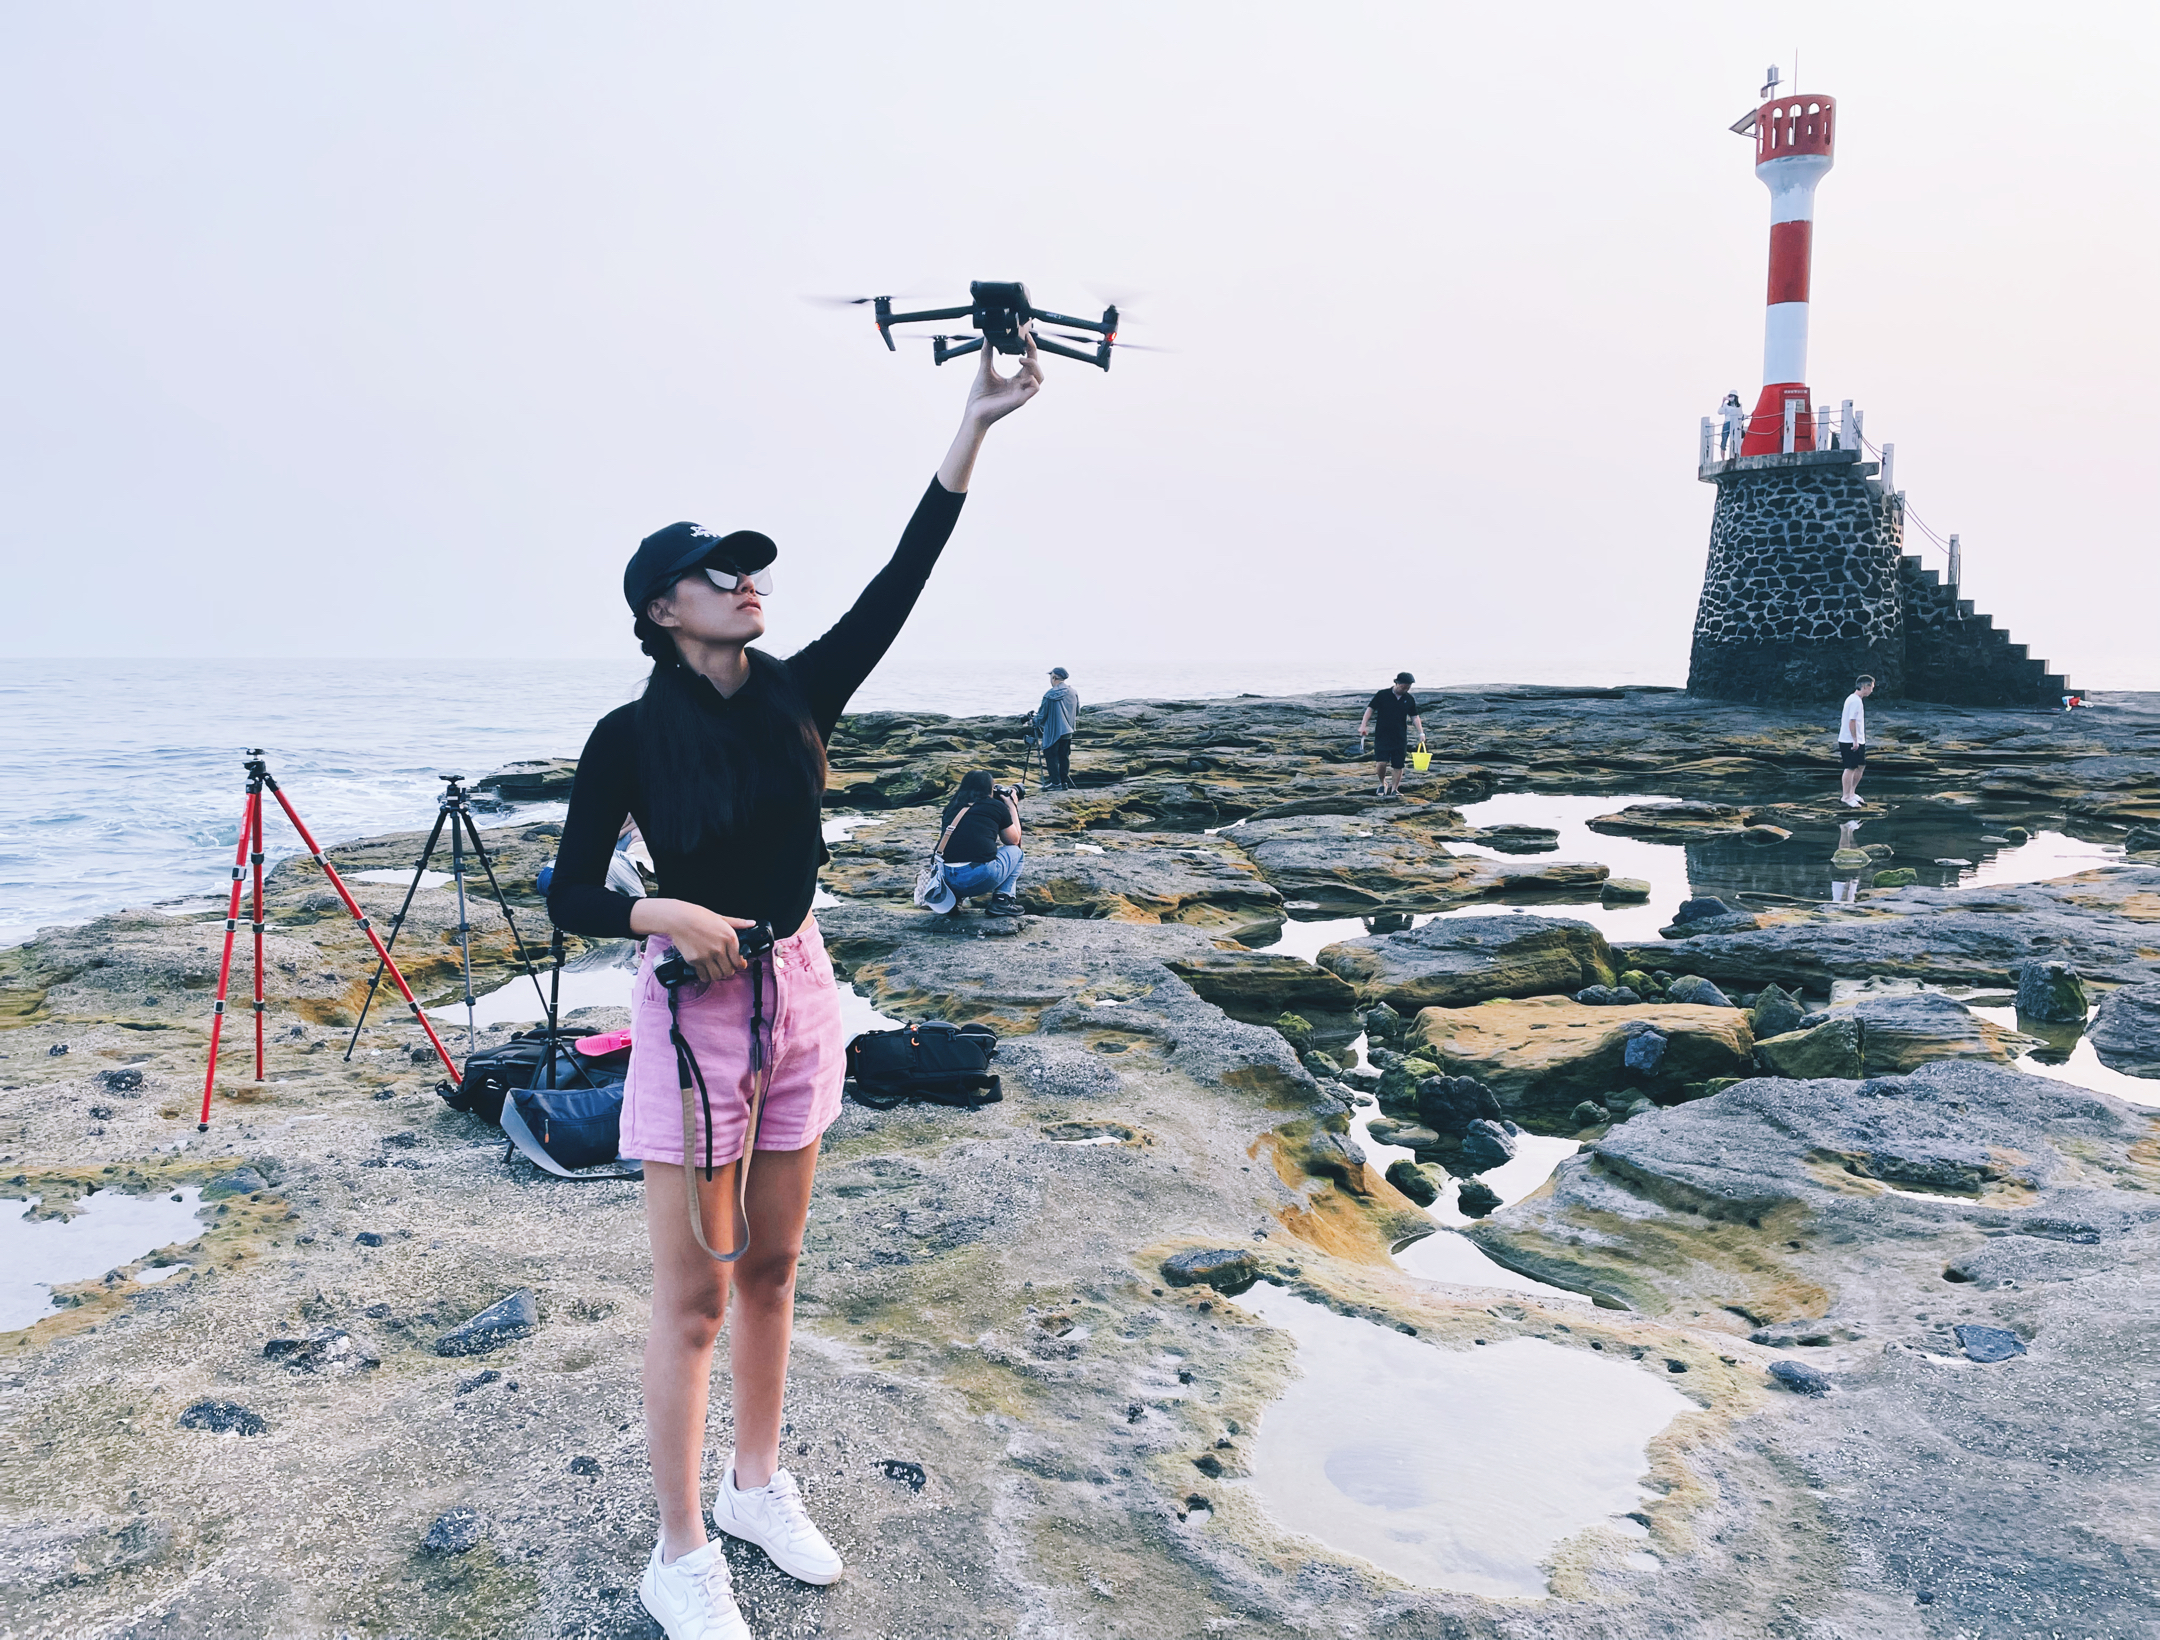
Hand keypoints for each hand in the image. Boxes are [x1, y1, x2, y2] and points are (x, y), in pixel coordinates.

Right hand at [644, 901, 761, 982]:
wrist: (678, 918)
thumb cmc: (698, 916)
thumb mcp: (721, 918)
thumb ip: (738, 923)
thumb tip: (751, 923)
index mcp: (729, 937)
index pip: (739, 960)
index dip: (740, 965)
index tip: (739, 965)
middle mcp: (720, 948)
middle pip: (729, 971)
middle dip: (729, 971)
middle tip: (726, 967)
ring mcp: (707, 956)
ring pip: (717, 976)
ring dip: (718, 975)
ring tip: (716, 969)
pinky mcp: (695, 961)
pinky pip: (703, 976)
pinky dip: (706, 976)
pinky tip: (706, 971)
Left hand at [962, 325, 1043, 429]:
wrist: (974, 412)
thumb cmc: (979, 395)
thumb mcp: (985, 369)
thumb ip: (987, 353)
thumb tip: (988, 337)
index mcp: (1015, 379)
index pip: (1029, 361)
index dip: (1030, 348)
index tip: (1026, 336)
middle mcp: (1021, 385)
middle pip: (1036, 367)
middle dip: (1034, 352)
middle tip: (1026, 342)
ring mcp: (1021, 393)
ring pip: (1039, 377)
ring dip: (1034, 365)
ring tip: (1021, 359)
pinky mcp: (1020, 400)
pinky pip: (1035, 389)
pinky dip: (1033, 380)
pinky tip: (1024, 375)